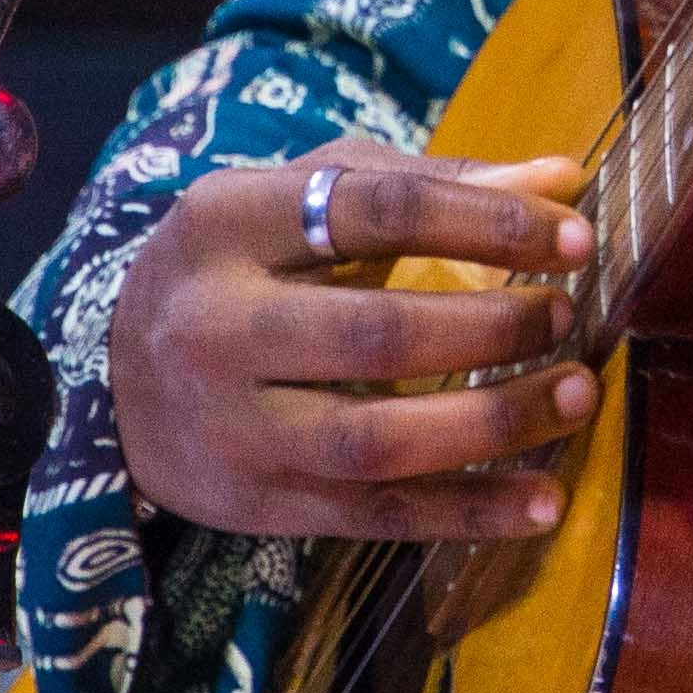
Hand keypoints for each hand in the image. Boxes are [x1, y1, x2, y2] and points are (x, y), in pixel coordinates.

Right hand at [105, 145, 595, 544]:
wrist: (115, 381)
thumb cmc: (241, 269)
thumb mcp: (301, 198)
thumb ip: (428, 184)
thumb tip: (564, 178)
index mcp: (226, 221)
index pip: (373, 210)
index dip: (486, 222)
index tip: (574, 236)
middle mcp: (215, 326)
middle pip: (375, 334)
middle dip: (492, 328)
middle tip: (566, 317)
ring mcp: (231, 426)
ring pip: (377, 439)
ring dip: (493, 422)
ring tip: (576, 397)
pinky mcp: (255, 503)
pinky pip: (376, 515)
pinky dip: (468, 513)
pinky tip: (542, 501)